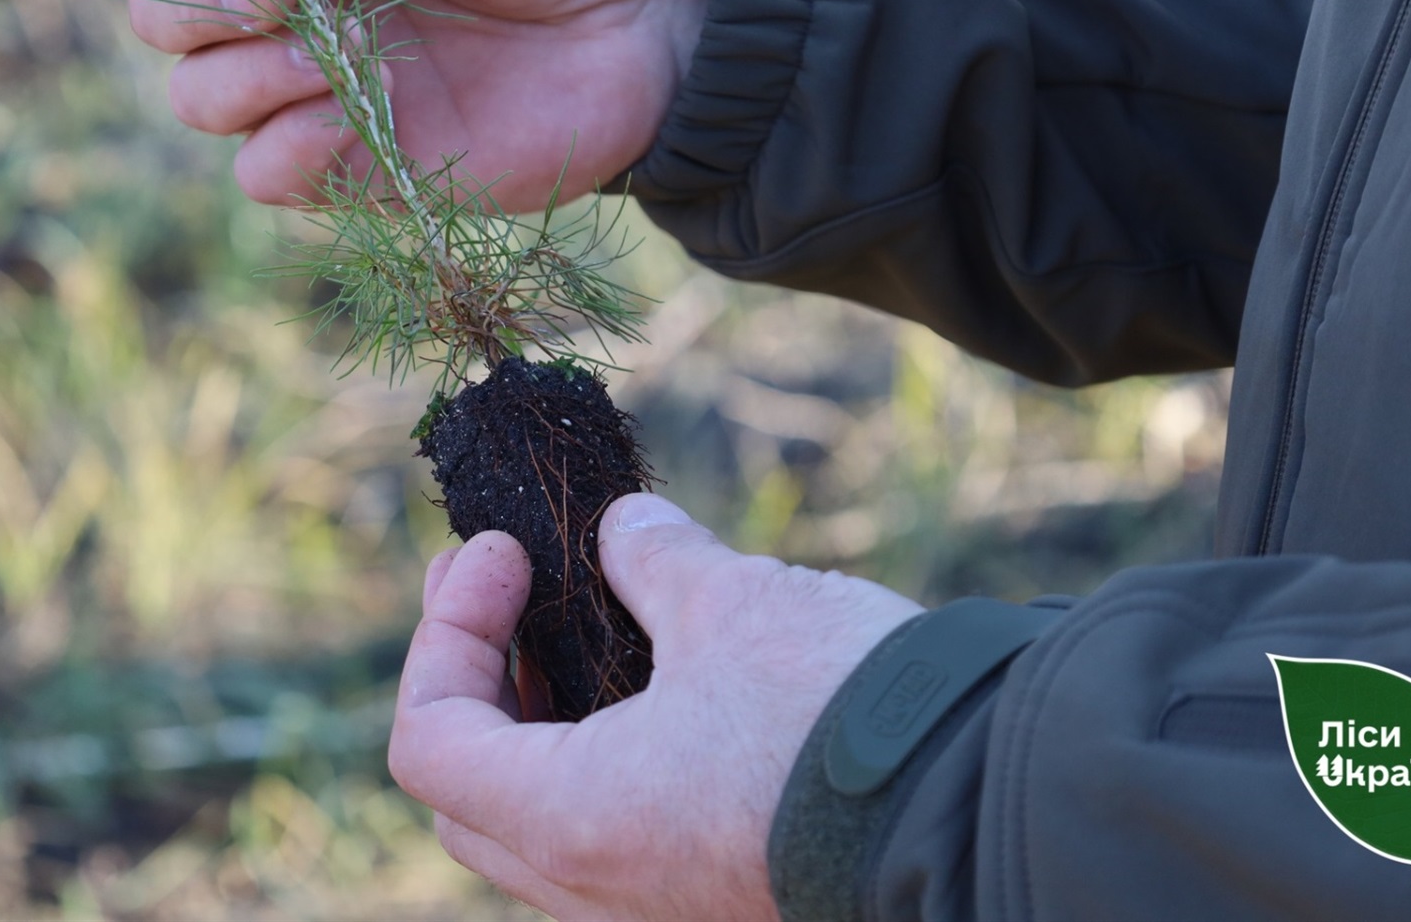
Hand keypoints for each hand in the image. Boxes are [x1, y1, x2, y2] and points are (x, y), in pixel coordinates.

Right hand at [128, 0, 707, 209]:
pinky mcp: (363, 164)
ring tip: (338, 54)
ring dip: (243, 77)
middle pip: (176, 12)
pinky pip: (267, 175)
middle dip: (200, 3)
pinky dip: (283, 150)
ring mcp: (326, 82)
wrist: (661, 32)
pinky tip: (346, 119)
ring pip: (203, 98)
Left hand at [388, 493, 923, 920]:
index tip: (504, 553)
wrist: (979, 807)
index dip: (447, 631)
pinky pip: (613, 838)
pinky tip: (653, 684)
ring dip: (534, 720)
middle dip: (473, 677)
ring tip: (574, 623)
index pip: (431, 741)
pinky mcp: (713, 899)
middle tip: (505, 585)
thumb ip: (654, 560)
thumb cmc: (839, 711)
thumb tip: (623, 527)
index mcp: (571, 819)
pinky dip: (600, 758)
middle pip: (466, 795)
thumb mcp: (732, 604)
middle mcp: (596, 889)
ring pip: (539, 825)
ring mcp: (656, 907)